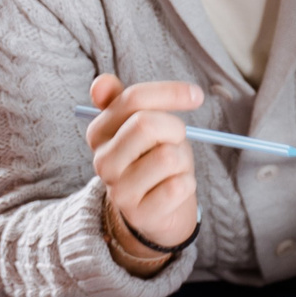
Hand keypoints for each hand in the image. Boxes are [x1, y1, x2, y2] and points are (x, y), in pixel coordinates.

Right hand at [83, 73, 202, 269]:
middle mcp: (102, 161)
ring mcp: (118, 190)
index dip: (170, 92)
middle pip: (147, 125)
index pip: (133, 99)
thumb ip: (127, 101)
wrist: (156, 209)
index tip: (196, 96)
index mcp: (98, 132)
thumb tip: (102, 82)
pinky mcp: (139, 214)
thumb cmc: (152, 157)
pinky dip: (186, 183)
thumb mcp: (140, 126)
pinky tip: (175, 188)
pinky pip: (178, 186)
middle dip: (175, 128)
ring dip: (183, 160)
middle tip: (177, 140)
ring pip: (168, 156)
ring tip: (173, 169)